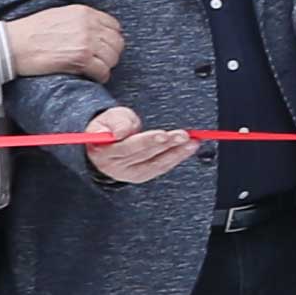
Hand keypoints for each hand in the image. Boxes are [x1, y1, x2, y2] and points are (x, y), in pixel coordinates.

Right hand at [3, 3, 128, 83]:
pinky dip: (100, 76)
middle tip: (100, 60)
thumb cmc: (30, 31)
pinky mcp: (81, 59)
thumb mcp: (59, 15)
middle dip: (110, 53)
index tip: (104, 47)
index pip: (114, 26)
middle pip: (116, 42)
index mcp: (84, 12)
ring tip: (95, 69)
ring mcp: (86, 42)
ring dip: (106, 65)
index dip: (110, 39)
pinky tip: (92, 77)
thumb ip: (80, 21)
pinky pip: (103, 71)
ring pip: (112, 57)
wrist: (13, 44)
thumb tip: (94, 31)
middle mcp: (89, 25)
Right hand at [80, 103, 202, 186]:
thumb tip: (121, 132)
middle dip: (167, 144)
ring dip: (176, 153)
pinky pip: (160, 168)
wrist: (104, 145)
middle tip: (183, 135)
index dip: (146, 141)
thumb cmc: (108, 128)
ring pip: (155, 164)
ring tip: (191, 142)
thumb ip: (117, 122)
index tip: (163, 134)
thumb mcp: (109, 118)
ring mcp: (128, 173)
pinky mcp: (140, 176)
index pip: (127, 148)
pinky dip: (175, 158)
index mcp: (104, 152)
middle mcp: (115, 166)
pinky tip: (188, 149)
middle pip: (144, 155)